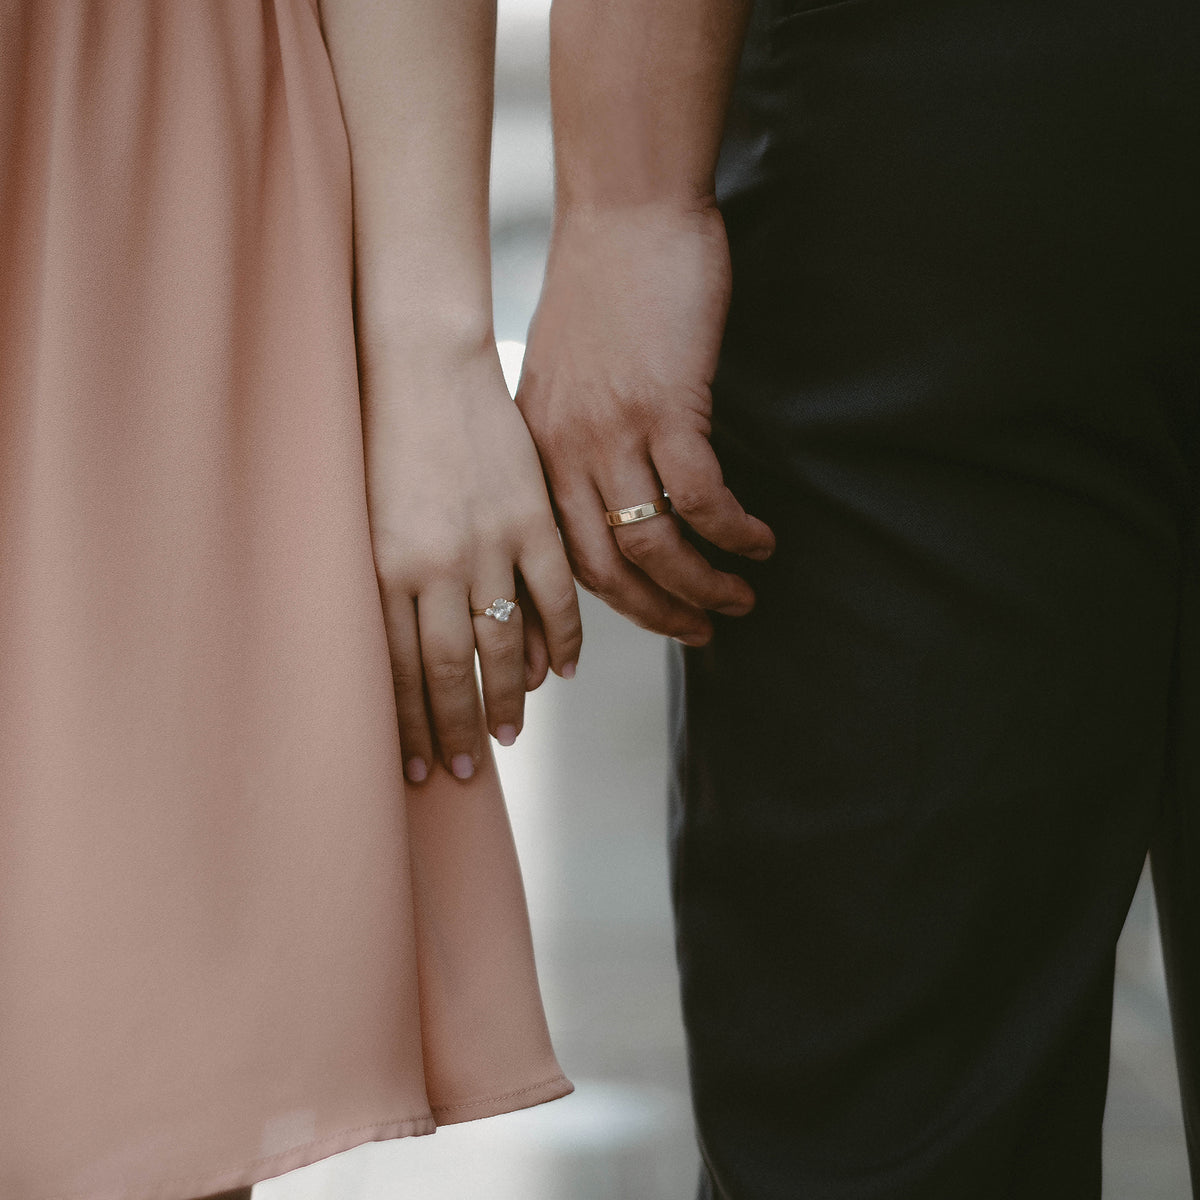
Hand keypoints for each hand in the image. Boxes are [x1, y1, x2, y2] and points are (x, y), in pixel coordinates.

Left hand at [361, 333, 581, 783]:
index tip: (416, 767)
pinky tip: (560, 671)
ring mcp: (488, 544)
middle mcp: (434, 566)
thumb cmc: (380, 439)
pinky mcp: (531, 519)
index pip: (398, 670)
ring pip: (503, 644)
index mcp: (384, 569)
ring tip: (509, 736)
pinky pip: (556, 597)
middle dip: (454, 730)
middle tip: (463, 771)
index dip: (409, 726)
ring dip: (507, 699)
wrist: (420, 364)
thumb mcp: (363, 518)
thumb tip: (403, 652)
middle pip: (449, 671)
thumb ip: (384, 585)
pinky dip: (562, 640)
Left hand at [516, 203, 773, 644]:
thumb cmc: (604, 286)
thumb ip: (574, 434)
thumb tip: (613, 489)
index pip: (563, 552)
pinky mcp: (667, 406)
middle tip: (701, 631)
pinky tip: (759, 540)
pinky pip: (702, 499)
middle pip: (605, 568)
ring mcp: (613, 431)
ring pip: (654, 546)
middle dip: (657, 613)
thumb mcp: (563, 372)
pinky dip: (733, 532)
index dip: (606, 603)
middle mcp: (564, 450)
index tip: (647, 620)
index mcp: (536, 448)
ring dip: (703, 585)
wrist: (626, 210)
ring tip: (741, 596)